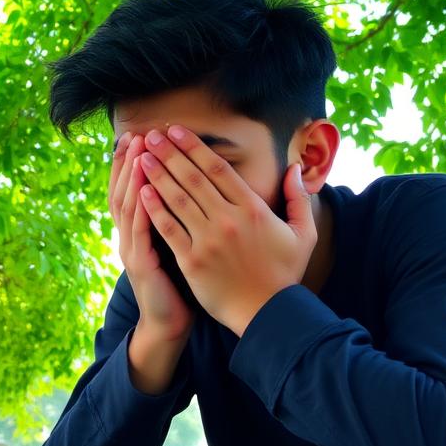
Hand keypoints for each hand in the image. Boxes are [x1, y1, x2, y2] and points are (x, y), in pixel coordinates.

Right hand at [109, 131, 195, 341]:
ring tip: (139, 153)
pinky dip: (142, 209)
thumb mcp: (171, 242)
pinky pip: (141, 233)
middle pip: (123, 191)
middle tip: (135, 135)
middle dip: (128, 162)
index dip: (128, 163)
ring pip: (128, 207)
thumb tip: (185, 184)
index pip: (128, 188)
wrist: (169, 324)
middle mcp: (128, 237)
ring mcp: (132, 251)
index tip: (136, 136)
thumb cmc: (177, 281)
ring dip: (133, 178)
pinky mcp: (142, 267)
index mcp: (136, 230)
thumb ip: (173, 215)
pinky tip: (146, 190)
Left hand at [138, 125, 316, 335]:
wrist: (269, 314)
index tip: (177, 131)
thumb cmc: (285, 274)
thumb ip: (299, 198)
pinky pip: (170, 229)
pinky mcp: (192, 261)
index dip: (195, 147)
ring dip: (158, 175)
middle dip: (170, 153)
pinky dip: (155, 209)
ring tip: (142, 156)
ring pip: (178, 199)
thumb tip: (294, 168)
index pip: (218, 169)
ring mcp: (208, 240)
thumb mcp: (303, 234)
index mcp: (252, 209)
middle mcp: (228, 219)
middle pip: (193, 178)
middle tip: (152, 135)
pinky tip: (142, 192)